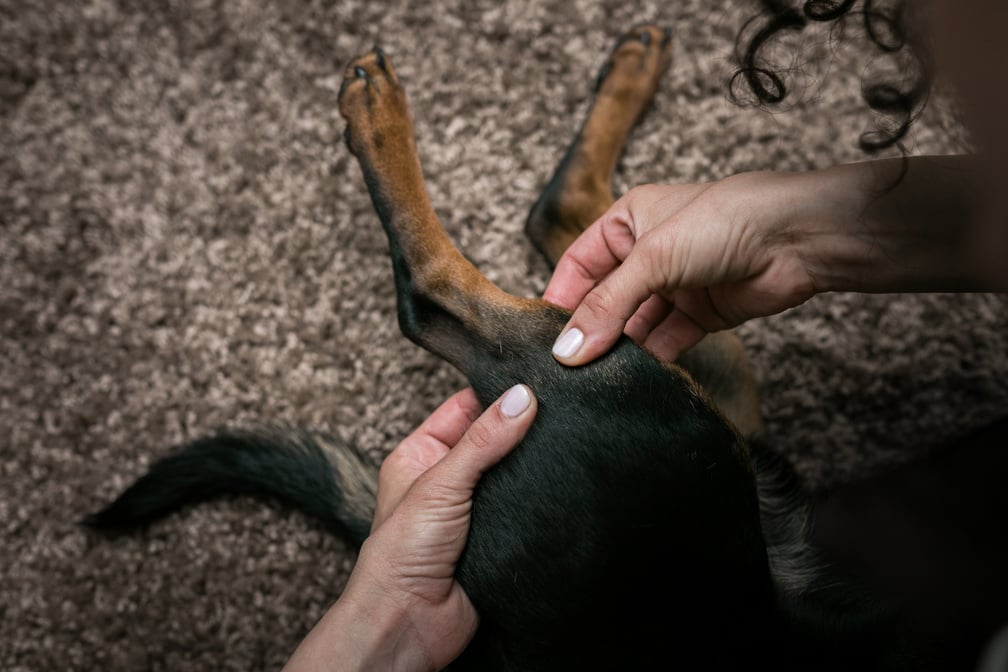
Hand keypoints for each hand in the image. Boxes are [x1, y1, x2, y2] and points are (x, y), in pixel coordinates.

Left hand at [284, 384, 536, 671]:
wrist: (409, 624)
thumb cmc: (399, 556)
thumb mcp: (440, 484)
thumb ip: (483, 441)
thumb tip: (520, 398)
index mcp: (422, 454)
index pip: (465, 408)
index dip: (497, 395)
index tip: (534, 385)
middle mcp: (448, 478)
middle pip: (494, 439)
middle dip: (522, 431)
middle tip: (559, 413)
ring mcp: (474, 508)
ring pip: (514, 474)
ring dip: (534, 468)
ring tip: (566, 446)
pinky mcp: (499, 536)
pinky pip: (527, 509)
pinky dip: (541, 502)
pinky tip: (561, 487)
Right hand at [544, 173, 817, 363]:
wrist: (799, 238)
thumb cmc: (727, 219)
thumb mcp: (653, 258)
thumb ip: (608, 305)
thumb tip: (568, 348)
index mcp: (627, 222)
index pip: (578, 264)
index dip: (561, 298)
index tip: (543, 336)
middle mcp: (648, 253)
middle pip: (605, 299)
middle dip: (590, 330)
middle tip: (567, 366)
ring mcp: (675, 285)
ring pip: (634, 325)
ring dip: (619, 349)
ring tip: (597, 378)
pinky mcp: (700, 314)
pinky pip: (665, 341)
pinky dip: (651, 359)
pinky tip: (636, 377)